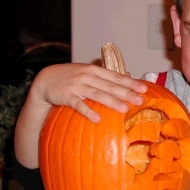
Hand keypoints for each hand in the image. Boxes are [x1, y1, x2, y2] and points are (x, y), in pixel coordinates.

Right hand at [30, 63, 147, 122]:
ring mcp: (76, 86)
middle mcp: (87, 76)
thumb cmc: (71, 77)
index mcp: (94, 70)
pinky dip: (88, 111)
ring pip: (97, 94)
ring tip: (124, 109)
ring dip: (111, 102)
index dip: (130, 83)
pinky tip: (98, 119)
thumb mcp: (89, 72)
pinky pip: (78, 105)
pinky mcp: (66, 96)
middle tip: (140, 101)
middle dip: (126, 93)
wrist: (46, 80)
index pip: (115, 77)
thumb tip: (128, 75)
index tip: (144, 89)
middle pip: (109, 86)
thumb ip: (107, 75)